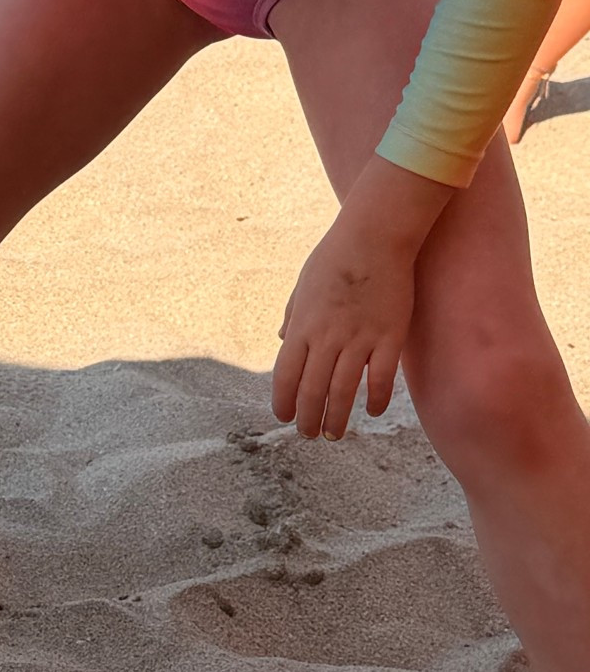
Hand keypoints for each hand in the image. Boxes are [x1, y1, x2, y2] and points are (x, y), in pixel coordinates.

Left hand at [272, 222, 412, 437]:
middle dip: (307, 418)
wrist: (374, 237)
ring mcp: (359, 339)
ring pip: (343, 391)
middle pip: (312, 390)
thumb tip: (282, 339)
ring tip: (333, 435)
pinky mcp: (390, 337)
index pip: (285, 376)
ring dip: (336, 419)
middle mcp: (327, 338)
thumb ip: (293, 316)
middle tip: (309, 434)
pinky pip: (380, 378)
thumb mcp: (303, 286)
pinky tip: (371, 410)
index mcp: (303, 326)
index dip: (283, 402)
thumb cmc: (335, 258)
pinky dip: (375, 399)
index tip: (284, 417)